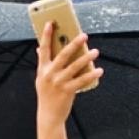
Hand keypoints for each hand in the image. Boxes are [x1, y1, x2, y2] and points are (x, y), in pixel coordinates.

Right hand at [34, 22, 101, 138]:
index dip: (47, 35)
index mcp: (42, 69)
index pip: (44, 49)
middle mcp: (49, 74)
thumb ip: (42, 64)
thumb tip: (39, 49)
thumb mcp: (41, 79)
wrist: (48, 115)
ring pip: (75, 66)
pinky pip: (82, 80)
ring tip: (95, 51)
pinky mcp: (67, 91)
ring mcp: (58, 82)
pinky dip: (91, 75)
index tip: (51, 23)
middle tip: (84, 35)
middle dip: (74, 44)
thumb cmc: (46, 95)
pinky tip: (99, 70)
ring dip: (86, 58)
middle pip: (63, 55)